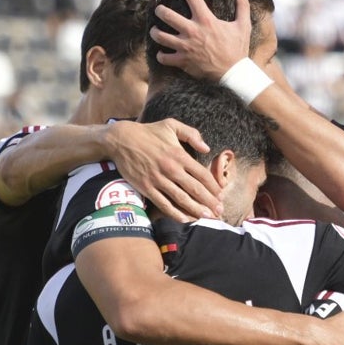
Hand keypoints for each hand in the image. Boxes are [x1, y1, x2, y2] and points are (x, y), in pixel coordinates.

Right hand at [106, 120, 222, 221]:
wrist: (121, 140)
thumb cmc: (148, 132)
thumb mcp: (171, 125)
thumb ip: (191, 134)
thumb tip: (206, 148)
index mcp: (179, 155)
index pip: (202, 174)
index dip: (214, 187)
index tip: (221, 195)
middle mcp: (171, 169)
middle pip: (195, 189)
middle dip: (210, 202)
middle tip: (219, 212)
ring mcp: (158, 180)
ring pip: (181, 199)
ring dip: (196, 210)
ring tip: (207, 217)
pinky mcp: (146, 187)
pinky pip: (163, 203)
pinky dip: (175, 213)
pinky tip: (185, 219)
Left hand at [151, 0, 250, 78]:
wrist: (233, 73)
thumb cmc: (237, 49)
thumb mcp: (243, 26)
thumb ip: (242, 8)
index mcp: (205, 20)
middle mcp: (192, 31)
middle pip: (166, 15)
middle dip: (160, 10)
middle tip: (159, 10)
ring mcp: (185, 47)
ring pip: (160, 36)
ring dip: (155, 31)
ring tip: (155, 30)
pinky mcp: (182, 61)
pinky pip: (164, 57)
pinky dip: (161, 55)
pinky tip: (162, 52)